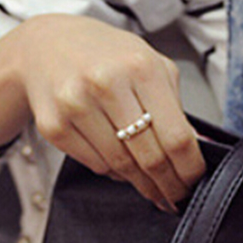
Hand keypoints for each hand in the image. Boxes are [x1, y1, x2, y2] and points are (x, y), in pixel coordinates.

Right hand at [15, 14, 204, 212]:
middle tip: (177, 197)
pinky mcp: (54, 126)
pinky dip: (114, 171)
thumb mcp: (150, 65)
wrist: (45, 45)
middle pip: (151, 157)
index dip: (190, 169)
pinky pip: (97, 165)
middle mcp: (106, 84)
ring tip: (153, 186)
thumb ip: (175, 106)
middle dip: (169, 185)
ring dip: (143, 183)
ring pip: (123, 167)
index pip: (177, 137)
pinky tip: (121, 164)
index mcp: (140, 68)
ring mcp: (76, 105)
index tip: (195, 182)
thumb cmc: (106, 57)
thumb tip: (196, 148)